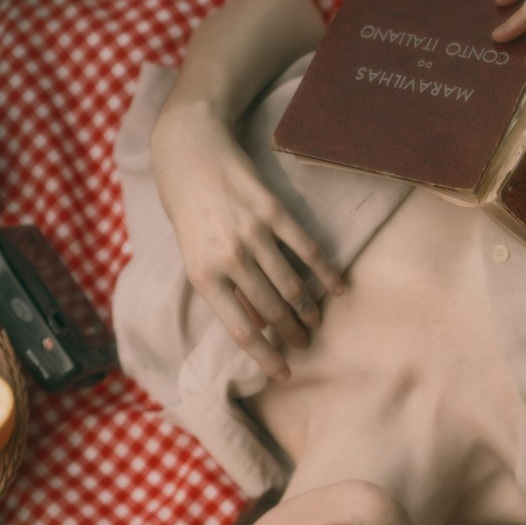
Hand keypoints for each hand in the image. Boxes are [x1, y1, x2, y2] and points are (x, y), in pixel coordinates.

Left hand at [152, 100, 343, 380]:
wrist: (188, 151)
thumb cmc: (187, 209)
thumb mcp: (193, 256)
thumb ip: (222, 290)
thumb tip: (256, 325)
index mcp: (203, 276)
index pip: (242, 330)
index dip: (267, 357)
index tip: (284, 373)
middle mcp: (228, 258)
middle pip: (272, 311)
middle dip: (292, 334)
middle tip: (304, 344)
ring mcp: (252, 234)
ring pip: (291, 286)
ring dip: (309, 310)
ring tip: (316, 322)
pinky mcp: (272, 210)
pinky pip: (306, 249)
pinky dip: (326, 272)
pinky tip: (338, 287)